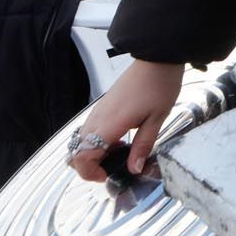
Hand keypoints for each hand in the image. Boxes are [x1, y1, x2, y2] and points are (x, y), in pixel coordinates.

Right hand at [67, 59, 183, 181]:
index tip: (106, 176)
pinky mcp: (102, 106)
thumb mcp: (157, 119)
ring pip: (81, 140)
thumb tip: (133, 169)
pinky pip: (90, 129)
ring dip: (93, 153)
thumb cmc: (158, 85)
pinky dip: (97, 140)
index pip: (83, 156)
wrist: (156, 59)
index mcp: (109, 124)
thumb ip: (142, 146)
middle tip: (111, 169)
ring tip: (118, 154)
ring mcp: (98, 111)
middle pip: (77, 151)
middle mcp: (98, 118)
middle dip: (89, 166)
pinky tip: (119, 139)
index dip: (89, 172)